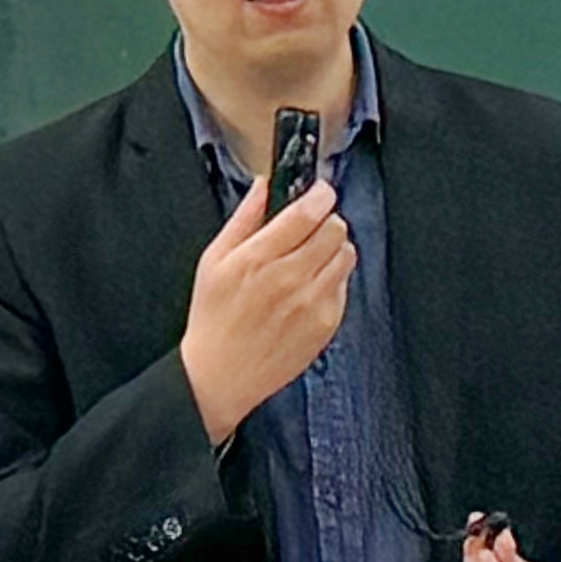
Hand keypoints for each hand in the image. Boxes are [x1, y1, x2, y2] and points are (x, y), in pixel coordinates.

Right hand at [178, 169, 352, 445]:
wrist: (221, 375)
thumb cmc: (213, 319)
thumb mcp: (214, 260)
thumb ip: (244, 219)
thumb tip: (262, 186)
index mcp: (258, 258)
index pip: (308, 212)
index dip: (320, 194)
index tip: (319, 191)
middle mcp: (289, 279)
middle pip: (335, 229)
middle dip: (327, 220)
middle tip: (313, 225)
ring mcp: (311, 303)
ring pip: (346, 255)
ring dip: (334, 247)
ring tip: (313, 255)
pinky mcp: (325, 324)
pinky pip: (344, 286)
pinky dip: (333, 278)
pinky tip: (310, 285)